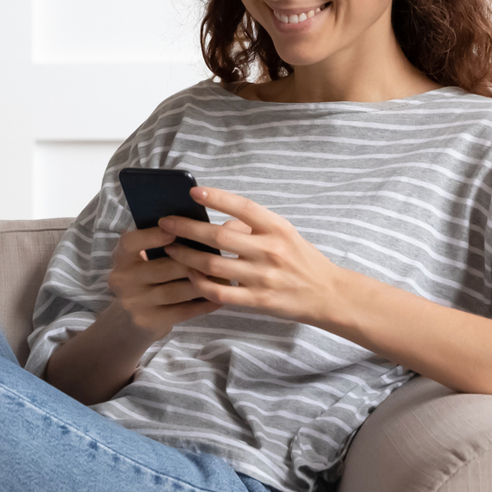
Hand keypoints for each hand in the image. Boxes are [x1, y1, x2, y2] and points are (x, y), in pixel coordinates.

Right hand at [105, 224, 222, 340]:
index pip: (129, 243)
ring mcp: (134, 303)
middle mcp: (123, 280)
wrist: (131, 318)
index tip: (174, 231)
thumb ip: (164, 242)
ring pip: (175, 291)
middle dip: (192, 262)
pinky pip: (181, 312)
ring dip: (202, 284)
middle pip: (161, 268)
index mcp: (121, 258)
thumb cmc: (147, 278)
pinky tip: (218, 297)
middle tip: (219, 256)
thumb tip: (202, 225)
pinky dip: (202, 304)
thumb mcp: (144, 258)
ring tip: (225, 276)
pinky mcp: (148, 322)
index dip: (151, 236)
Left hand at [158, 187, 351, 327]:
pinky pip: (219, 292)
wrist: (328, 294)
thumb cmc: (300, 259)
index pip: (244, 207)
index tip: (194, 191)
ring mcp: (263, 277)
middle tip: (164, 223)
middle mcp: (270, 250)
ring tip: (169, 248)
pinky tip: (188, 275)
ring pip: (213, 265)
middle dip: (187, 228)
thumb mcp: (284, 234)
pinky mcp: (258, 300)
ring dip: (186, 256)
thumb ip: (252, 226)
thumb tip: (216, 221)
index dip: (218, 197)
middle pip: (220, 237)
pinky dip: (199, 283)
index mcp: (278, 228)